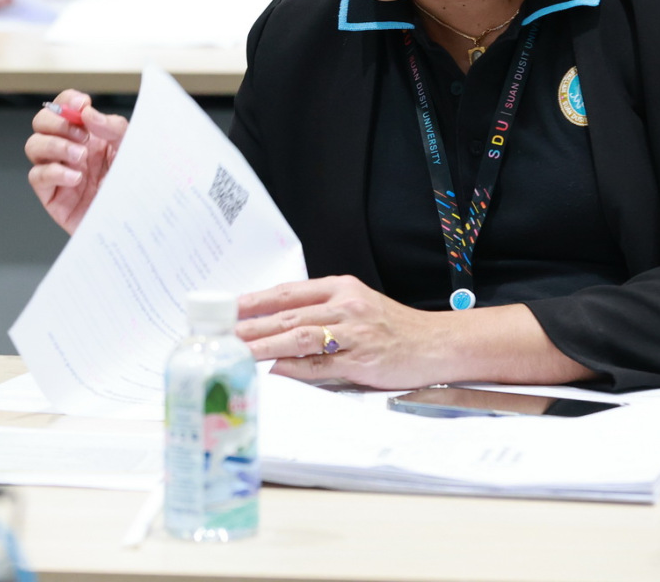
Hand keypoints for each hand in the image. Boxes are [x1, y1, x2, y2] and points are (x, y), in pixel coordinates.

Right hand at [24, 89, 126, 233]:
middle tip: (82, 135)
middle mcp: (70, 151)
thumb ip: (112, 127)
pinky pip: (37, 176)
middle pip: (42, 123)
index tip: (81, 104)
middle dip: (57, 122)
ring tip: (80, 157)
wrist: (138, 226)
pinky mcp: (52, 196)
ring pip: (33, 146)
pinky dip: (53, 171)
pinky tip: (75, 177)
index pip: (65, 108)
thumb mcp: (132, 150)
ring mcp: (58, 172)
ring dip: (55, 145)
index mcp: (89, 136)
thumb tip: (87, 113)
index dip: (67, 101)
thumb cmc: (137, 190)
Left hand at [236, 275, 446, 389]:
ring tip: (240, 352)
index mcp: (340, 288)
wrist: (437, 344)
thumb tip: (277, 324)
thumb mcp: (357, 305)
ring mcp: (354, 334)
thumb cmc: (393, 328)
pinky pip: (320, 365)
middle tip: (223, 334)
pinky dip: (294, 368)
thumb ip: (320, 310)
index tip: (230, 309)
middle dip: (251, 325)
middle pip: (288, 315)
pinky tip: (274, 371)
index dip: (256, 301)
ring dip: (265, 345)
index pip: (288, 293)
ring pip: (299, 337)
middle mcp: (345, 306)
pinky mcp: (362, 361)